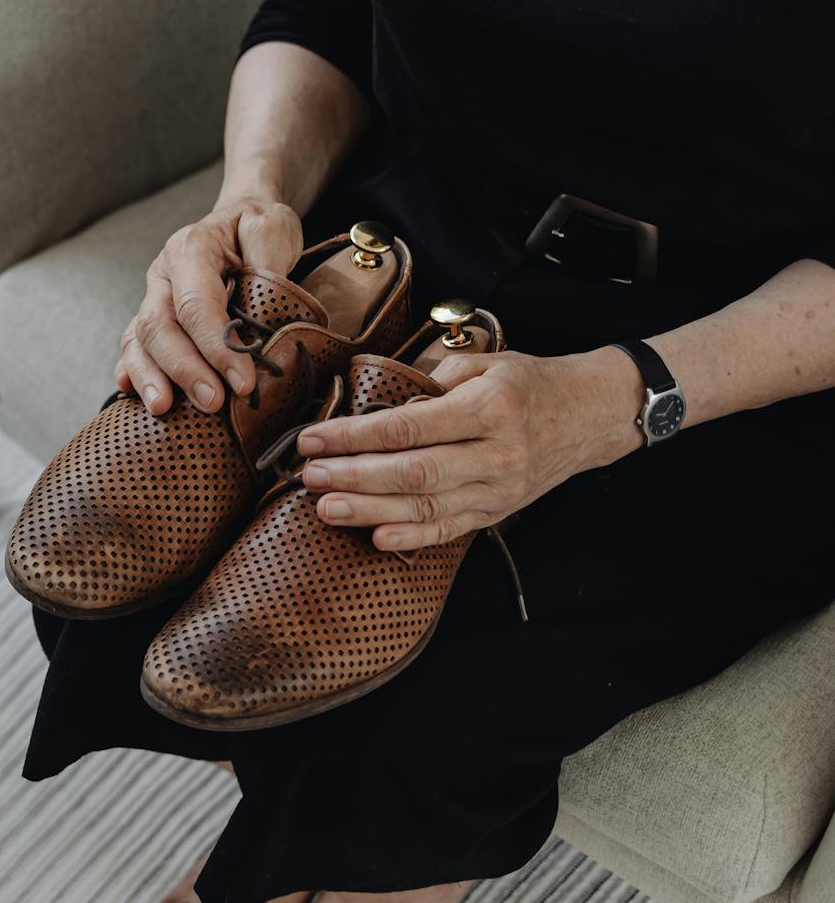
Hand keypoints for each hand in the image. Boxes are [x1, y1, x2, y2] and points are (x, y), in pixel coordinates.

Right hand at [116, 195, 302, 414]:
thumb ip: (268, 260)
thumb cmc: (255, 228)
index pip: (195, 303)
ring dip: (150, 377)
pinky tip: (133, 396)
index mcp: (190, 249)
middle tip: (212, 404)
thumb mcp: (271, 227)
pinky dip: (132, 372)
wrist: (237, 222)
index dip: (216, 346)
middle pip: (159, 326)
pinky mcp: (151, 318)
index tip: (243, 382)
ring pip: (138, 340)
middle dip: (183, 369)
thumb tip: (266, 307)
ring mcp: (152, 297)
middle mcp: (162, 274)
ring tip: (164, 410)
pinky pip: (132, 347)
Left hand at [295, 347, 644, 549]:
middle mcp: (496, 454)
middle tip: (310, 476)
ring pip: (427, 507)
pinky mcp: (499, 512)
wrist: (592, 415)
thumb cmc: (529, 383)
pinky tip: (375, 538)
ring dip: (370, 510)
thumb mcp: (487, 363)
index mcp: (489, 409)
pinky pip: (451, 530)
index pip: (408, 428)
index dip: (355, 436)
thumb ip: (433, 382)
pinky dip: (412, 538)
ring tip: (325, 507)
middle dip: (354, 476)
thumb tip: (383, 407)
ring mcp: (500, 490)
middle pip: (413, 473)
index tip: (313, 438)